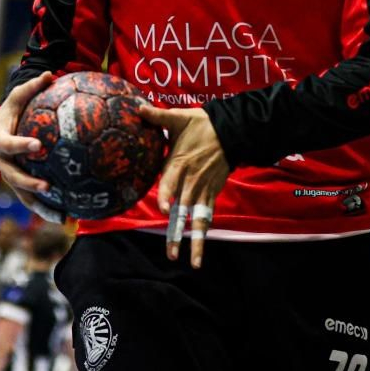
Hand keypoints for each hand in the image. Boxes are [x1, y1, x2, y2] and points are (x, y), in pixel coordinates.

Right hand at [0, 72, 64, 222]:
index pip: (6, 144)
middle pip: (12, 176)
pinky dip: (47, 209)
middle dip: (29, 182)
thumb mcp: (20, 95)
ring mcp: (9, 175)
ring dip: (40, 206)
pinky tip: (67, 218)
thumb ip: (33, 86)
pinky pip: (32, 200)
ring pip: (22, 195)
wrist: (3, 125)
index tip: (38, 145)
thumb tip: (49, 74)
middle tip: (48, 185)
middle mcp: (0, 161)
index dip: (20, 146)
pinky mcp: (19, 185)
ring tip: (61, 216)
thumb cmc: (14, 107)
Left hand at [139, 106, 229, 267]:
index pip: (171, 183)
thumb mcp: (179, 118)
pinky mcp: (212, 192)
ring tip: (192, 263)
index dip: (167, 195)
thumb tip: (137, 107)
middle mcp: (191, 180)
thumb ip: (157, 117)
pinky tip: (200, 251)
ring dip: (195, 242)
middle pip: (183, 210)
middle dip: (178, 233)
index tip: (164, 209)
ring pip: (198, 219)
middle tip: (171, 254)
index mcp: (179, 163)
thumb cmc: (201, 124)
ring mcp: (203, 189)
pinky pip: (207, 215)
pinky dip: (204, 231)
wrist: (232, 130)